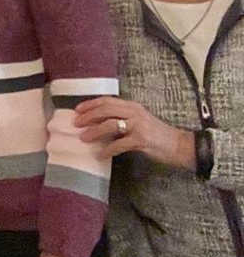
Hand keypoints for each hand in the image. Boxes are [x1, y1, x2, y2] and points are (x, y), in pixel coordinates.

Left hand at [74, 97, 194, 169]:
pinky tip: (100, 155)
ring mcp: (138, 125)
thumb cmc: (156, 134)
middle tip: (76, 124)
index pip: (107, 101)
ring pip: (110, 125)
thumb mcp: (138, 121)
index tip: (77, 110)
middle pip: (105, 110)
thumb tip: (97, 122)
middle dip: (88, 116)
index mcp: (132, 106)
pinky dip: (107, 150)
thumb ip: (122, 118)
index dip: (90, 104)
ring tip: (83, 138)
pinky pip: (119, 144)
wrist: (180, 145)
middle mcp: (134, 112)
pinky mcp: (141, 140)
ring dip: (94, 132)